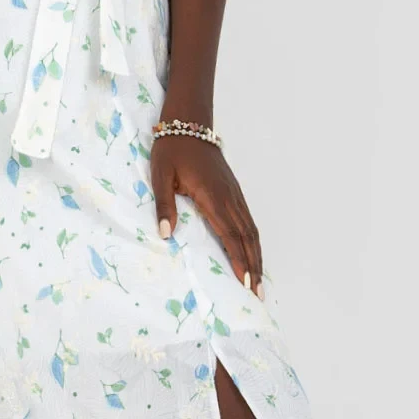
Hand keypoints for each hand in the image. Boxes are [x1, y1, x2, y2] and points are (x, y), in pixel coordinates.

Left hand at [151, 134, 262, 294]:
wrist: (188, 123)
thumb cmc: (171, 150)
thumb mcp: (160, 175)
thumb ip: (164, 205)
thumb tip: (165, 234)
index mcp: (212, 197)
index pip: (230, 236)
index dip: (240, 261)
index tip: (245, 283)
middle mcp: (230, 198)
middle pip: (248, 238)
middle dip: (254, 267)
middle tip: (257, 294)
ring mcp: (235, 194)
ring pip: (252, 230)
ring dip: (257, 257)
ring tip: (259, 282)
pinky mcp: (234, 191)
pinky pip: (248, 221)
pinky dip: (254, 242)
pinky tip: (253, 254)